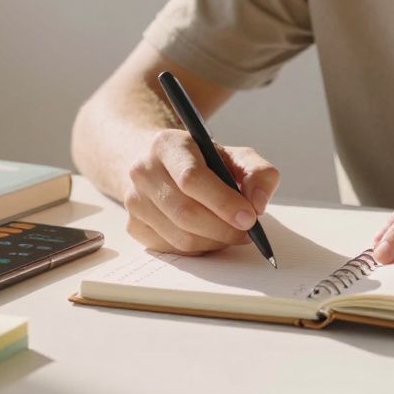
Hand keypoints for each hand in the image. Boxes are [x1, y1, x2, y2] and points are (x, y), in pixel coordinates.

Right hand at [122, 129, 280, 254]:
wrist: (156, 163)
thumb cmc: (200, 161)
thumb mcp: (232, 155)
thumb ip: (257, 172)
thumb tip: (259, 203)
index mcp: (167, 145)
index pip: (191, 178)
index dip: (223, 202)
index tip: (249, 217)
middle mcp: (143, 171)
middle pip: (185, 212)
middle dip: (223, 229)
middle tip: (247, 232)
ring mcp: (134, 201)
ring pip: (180, 237)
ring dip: (214, 241)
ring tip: (232, 233)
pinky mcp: (134, 226)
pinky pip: (172, 249)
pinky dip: (199, 248)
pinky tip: (210, 235)